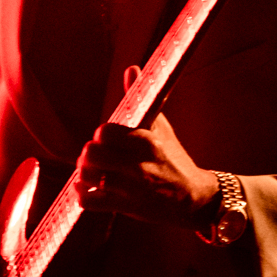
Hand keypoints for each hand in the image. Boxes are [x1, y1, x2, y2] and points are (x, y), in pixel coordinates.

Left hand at [74, 113, 218, 229]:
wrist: (194, 199)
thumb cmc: (173, 159)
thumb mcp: (160, 128)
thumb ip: (140, 99)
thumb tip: (131, 69)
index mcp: (147, 142)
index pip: (105, 131)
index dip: (101, 135)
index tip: (106, 140)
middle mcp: (139, 165)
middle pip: (92, 153)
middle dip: (88, 154)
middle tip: (95, 158)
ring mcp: (132, 188)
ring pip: (88, 175)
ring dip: (84, 174)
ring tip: (91, 173)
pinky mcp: (126, 207)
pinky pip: (89, 201)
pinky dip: (82, 195)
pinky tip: (87, 189)